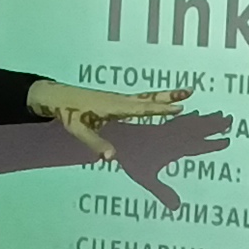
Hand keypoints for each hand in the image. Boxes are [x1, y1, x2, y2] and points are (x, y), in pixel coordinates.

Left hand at [29, 81, 193, 161]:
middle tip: (190, 92)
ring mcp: (120, 98)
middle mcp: (120, 100)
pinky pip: (142, 98)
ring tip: (185, 91)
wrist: (58, 97)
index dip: (160, 109)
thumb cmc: (69, 114)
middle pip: (150, 98)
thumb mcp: (79, 131)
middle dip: (170, 96)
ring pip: (148, 96)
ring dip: (166, 94)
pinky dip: (156, 97)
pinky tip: (162, 99)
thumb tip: (111, 157)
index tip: (178, 107)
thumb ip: (96, 143)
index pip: (141, 109)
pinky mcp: (118, 100)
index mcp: (114, 108)